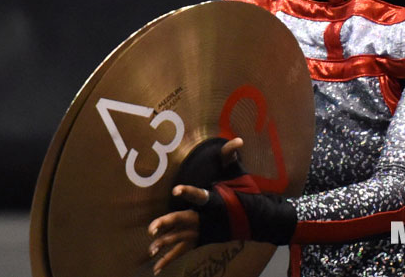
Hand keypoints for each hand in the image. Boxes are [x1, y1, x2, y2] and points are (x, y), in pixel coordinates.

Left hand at [147, 138, 243, 274]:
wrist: (254, 220)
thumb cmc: (244, 195)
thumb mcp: (240, 175)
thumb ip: (232, 158)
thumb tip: (237, 140)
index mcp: (214, 202)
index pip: (200, 196)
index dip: (189, 192)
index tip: (176, 189)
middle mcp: (207, 219)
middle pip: (184, 221)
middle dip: (167, 224)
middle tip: (151, 229)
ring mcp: (203, 231)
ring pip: (181, 239)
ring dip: (165, 245)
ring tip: (150, 250)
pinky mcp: (200, 240)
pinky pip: (183, 250)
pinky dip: (169, 259)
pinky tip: (156, 268)